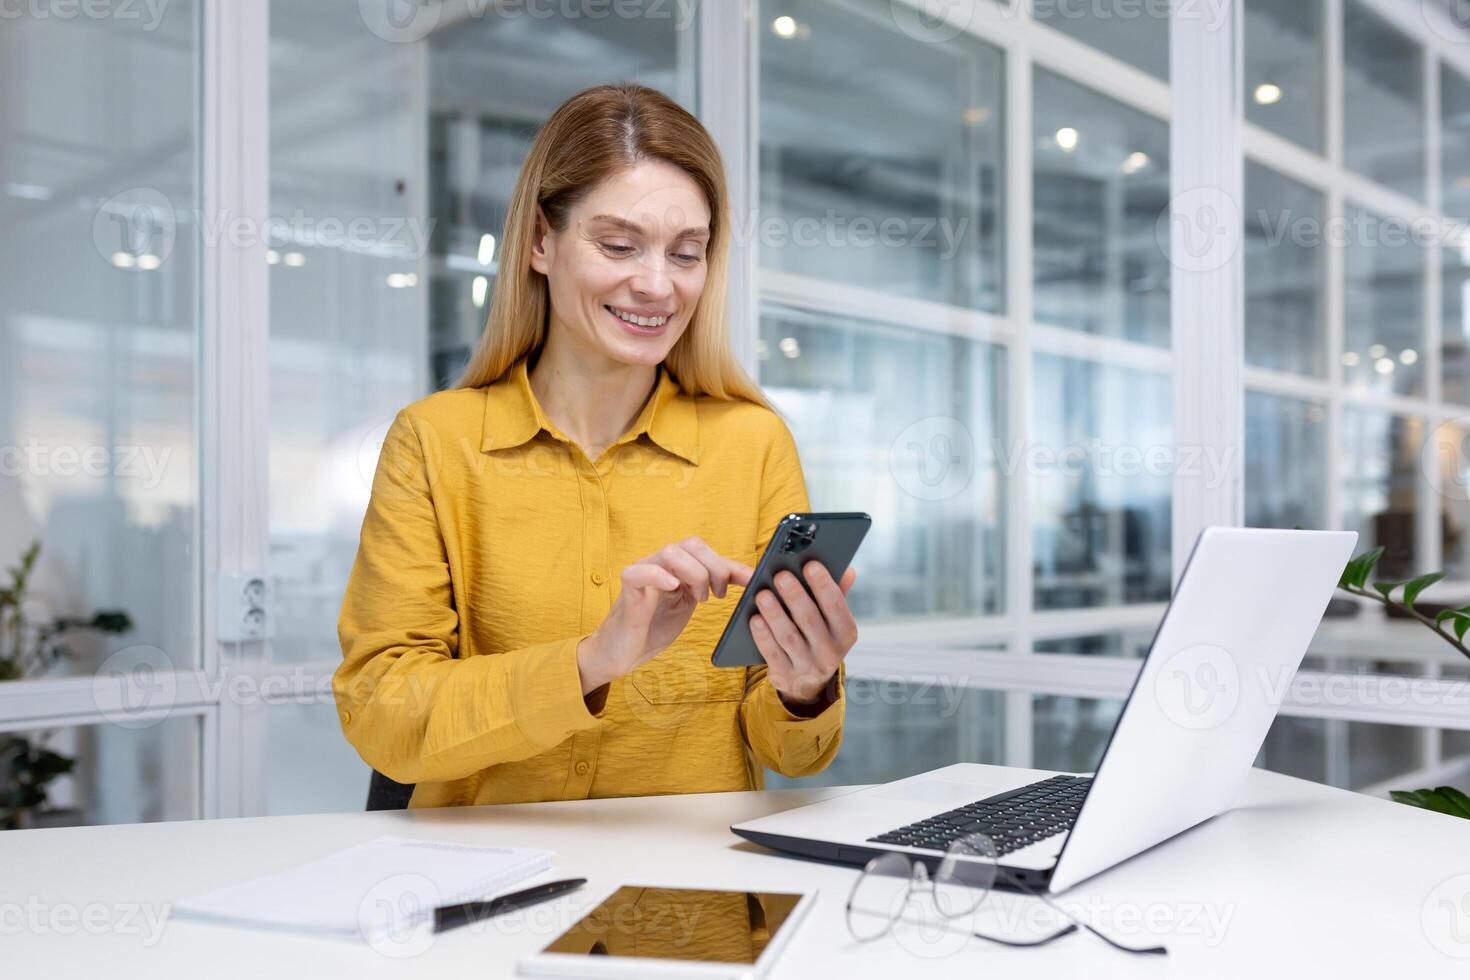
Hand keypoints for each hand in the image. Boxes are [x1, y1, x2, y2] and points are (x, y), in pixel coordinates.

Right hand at [577, 537, 752, 693]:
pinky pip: (640, 572)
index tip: (752, 580)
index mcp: (674, 566)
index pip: (705, 551)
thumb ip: (709, 587)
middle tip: (719, 594)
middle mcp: (658, 563)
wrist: (621, 652)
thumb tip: (746, 580)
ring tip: (699, 598)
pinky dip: (660, 575)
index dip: (731, 564)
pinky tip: (674, 588)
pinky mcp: (628, 589)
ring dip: (694, 573)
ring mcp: (642, 573)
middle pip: (692, 544)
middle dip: (714, 567)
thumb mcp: (688, 604)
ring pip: (671, 552)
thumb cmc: (654, 627)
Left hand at [748, 561, 857, 706]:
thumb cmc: (819, 637)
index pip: (836, 606)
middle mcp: (830, 652)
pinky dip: (763, 636)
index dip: (824, 585)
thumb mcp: (833, 620)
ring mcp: (807, 667)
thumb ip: (837, 594)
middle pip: (810, 620)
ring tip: (762, 594)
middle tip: (781, 576)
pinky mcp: (785, 675)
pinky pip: (772, 654)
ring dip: (775, 614)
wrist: (807, 683)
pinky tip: (754, 618)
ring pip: (789, 637)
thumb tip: (848, 570)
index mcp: (845, 633)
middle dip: (795, 596)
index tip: (811, 564)